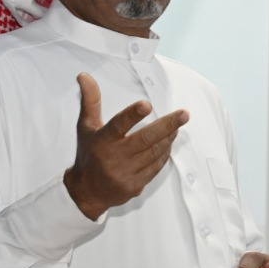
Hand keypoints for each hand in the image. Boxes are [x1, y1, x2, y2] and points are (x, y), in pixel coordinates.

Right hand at [63, 73, 187, 220]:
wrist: (87, 191)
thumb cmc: (88, 154)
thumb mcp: (86, 127)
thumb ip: (90, 101)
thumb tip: (84, 76)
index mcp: (102, 141)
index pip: (118, 125)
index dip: (132, 115)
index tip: (146, 105)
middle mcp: (114, 157)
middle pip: (146, 139)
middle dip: (168, 125)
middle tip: (184, 114)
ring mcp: (125, 173)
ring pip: (155, 152)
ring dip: (169, 137)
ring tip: (178, 125)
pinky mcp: (135, 185)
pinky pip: (156, 167)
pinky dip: (165, 153)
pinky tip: (169, 143)